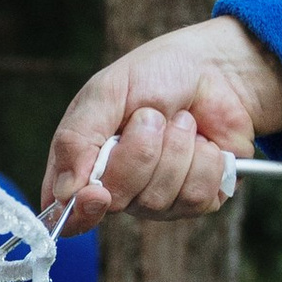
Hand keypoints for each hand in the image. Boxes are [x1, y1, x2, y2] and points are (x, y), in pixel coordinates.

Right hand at [39, 18, 281, 229]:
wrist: (216, 67)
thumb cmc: (155, 74)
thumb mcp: (105, 93)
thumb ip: (77, 139)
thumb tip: (65, 192)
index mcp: (85, 165)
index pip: (69, 214)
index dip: (81, 212)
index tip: (96, 193)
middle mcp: (118, 190)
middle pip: (119, 203)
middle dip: (140, 153)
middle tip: (151, 117)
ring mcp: (158, 199)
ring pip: (160, 200)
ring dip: (176, 150)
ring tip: (180, 122)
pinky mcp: (198, 199)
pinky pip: (197, 198)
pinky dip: (204, 160)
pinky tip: (203, 140)